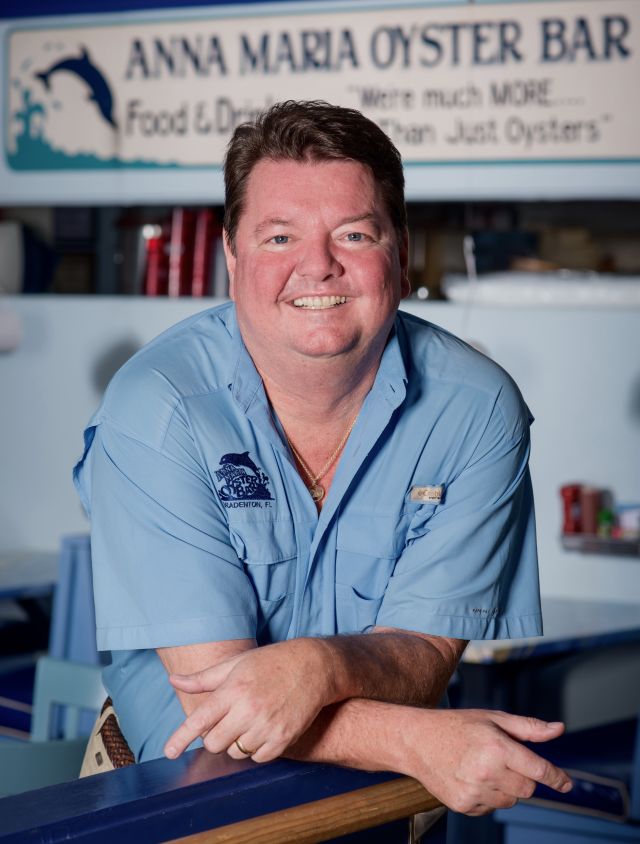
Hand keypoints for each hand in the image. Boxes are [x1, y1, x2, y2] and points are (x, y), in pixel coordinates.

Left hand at [164, 638, 334, 762]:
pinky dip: (255, 749)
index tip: (169, 751)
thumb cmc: (271, 662)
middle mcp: (249, 710)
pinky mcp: (283, 739)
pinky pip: (258, 758)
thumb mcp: (236, 664)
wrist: (314, 667)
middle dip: (215, 736)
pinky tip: (263, 729)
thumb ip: (203, 679)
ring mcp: (267, 726)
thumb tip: (174, 681)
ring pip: (235, 752)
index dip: (181, 738)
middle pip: (215, 743)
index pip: (200, 720)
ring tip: (249, 720)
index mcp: (234, 690)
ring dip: (236, 742)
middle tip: (226, 720)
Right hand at [410, 709, 571, 815]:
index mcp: (497, 747)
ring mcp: (474, 792)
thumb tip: (558, 729)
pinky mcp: (464, 805)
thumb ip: (528, 727)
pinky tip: (472, 777)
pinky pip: (491, 807)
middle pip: (527, 789)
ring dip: (506, 787)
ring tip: (483, 766)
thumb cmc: (456, 726)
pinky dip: (489, 796)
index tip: (566, 784)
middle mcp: (487, 772)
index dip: (557, 778)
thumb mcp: (493, 718)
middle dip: (523, 776)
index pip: (538, 770)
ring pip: (510, 800)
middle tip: (504, 759)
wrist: (417, 741)